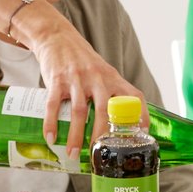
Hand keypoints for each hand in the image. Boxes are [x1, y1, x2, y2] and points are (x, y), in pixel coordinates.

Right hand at [16, 2, 142, 147]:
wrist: (57, 37)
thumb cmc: (82, 60)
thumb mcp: (103, 72)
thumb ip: (111, 93)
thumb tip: (119, 124)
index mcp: (113, 78)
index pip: (133, 97)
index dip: (140, 115)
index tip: (141, 135)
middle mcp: (98, 78)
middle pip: (105, 110)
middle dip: (102, 136)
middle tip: (100, 155)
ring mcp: (77, 79)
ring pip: (80, 111)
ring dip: (76, 136)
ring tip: (73, 154)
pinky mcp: (57, 79)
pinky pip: (54, 104)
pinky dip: (52, 123)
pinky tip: (51, 138)